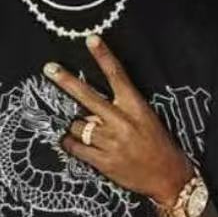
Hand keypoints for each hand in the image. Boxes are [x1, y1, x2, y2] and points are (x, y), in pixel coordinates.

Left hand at [44, 34, 193, 207]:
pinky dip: (70, 143)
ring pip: (77, 125)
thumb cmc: (157, 144)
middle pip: (88, 96)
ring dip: (76, 126)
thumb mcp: (146, 118)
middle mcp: (122, 122)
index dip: (103, 56)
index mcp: (135, 107)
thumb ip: (120, 109)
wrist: (168, 177)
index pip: (117, 75)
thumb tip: (89, 106)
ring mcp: (111, 142)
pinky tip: (71, 142)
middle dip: (66, 81)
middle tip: (49, 68)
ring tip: (83, 130)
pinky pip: (75, 147)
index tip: (91, 39)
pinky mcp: (103, 161)